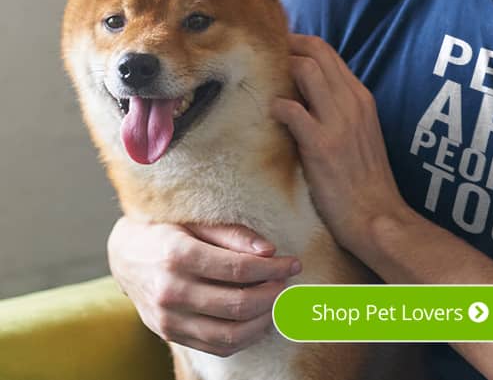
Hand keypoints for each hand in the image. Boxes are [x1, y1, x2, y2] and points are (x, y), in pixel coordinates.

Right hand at [107, 217, 300, 355]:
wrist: (125, 255)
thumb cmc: (168, 230)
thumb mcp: (197, 220)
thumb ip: (233, 234)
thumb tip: (270, 250)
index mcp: (177, 255)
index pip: (238, 270)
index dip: (273, 268)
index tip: (293, 263)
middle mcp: (170, 291)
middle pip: (238, 304)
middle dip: (273, 294)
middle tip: (288, 281)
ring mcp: (168, 319)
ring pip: (230, 334)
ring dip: (265, 320)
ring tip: (279, 301)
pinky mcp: (170, 335)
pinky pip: (216, 347)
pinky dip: (246, 337)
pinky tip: (261, 319)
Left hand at [271, 34, 409, 253]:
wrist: (376, 214)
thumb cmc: (363, 179)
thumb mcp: (361, 132)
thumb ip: (340, 108)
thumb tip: (308, 92)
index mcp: (362, 98)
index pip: (328, 53)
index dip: (300, 44)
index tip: (279, 49)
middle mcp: (353, 102)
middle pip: (317, 51)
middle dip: (287, 45)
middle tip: (264, 54)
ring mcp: (339, 121)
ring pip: (306, 70)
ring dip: (281, 69)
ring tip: (263, 81)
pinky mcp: (322, 144)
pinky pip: (292, 110)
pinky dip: (277, 106)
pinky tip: (270, 115)